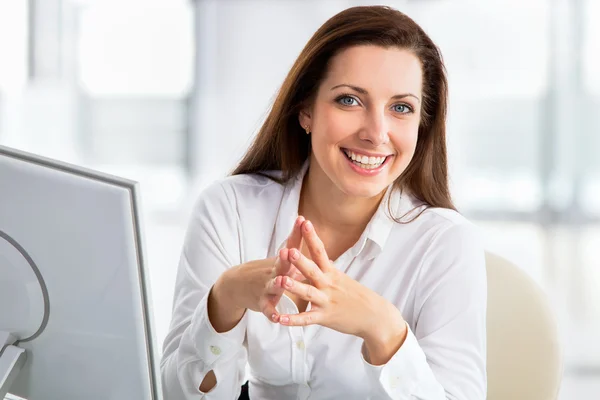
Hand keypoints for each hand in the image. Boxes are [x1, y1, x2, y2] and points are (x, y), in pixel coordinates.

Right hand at [212, 216, 306, 323]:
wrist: (236, 284)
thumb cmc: (266, 271)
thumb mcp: (281, 260)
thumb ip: (298, 251)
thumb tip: (317, 241)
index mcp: (282, 261)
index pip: (290, 244)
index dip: (296, 233)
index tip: (302, 220)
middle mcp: (274, 272)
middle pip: (282, 264)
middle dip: (286, 258)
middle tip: (289, 250)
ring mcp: (266, 286)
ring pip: (273, 285)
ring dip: (278, 283)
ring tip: (281, 281)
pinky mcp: (262, 302)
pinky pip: (268, 309)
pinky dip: (272, 313)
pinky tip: (277, 318)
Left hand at [275, 220, 406, 345]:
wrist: (375, 317)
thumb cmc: (357, 297)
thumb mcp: (343, 279)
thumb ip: (329, 269)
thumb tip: (323, 258)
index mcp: (331, 273)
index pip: (320, 251)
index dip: (312, 237)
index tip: (304, 222)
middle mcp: (328, 284)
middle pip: (312, 270)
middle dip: (300, 260)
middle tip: (288, 250)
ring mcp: (326, 301)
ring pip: (308, 293)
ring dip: (294, 287)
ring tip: (280, 281)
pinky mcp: (325, 317)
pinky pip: (306, 319)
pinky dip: (293, 320)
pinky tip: (279, 319)